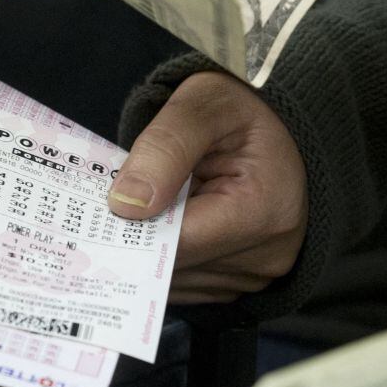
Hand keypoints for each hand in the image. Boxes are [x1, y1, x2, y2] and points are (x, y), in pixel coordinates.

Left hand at [107, 72, 306, 304]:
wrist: (284, 123)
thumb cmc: (245, 107)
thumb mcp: (204, 104)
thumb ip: (164, 148)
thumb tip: (125, 205)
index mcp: (263, 211)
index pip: (177, 241)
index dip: (133, 226)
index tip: (101, 208)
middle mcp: (267, 255)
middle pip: (174, 267)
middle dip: (141, 235)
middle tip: (115, 201)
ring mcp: (259, 274)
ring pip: (176, 281)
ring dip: (154, 247)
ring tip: (153, 204)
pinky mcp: (246, 281)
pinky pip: (190, 282)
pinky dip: (171, 255)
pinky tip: (170, 221)